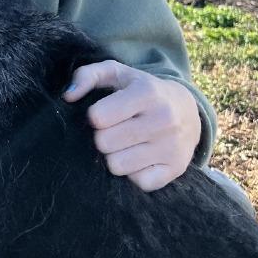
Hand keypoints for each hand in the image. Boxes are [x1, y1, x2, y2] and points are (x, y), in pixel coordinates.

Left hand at [63, 60, 200, 191]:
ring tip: (128, 144)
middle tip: (117, 131)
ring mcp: (172, 146)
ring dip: (116, 157)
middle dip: (104, 138)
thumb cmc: (143, 92)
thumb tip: (68, 95)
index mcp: (147, 92)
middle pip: (104, 143)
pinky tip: (142, 158)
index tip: (105, 114)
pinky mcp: (175, 169)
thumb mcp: (118, 75)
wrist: (189, 112)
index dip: (96, 117)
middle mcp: (164, 119)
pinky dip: (135, 173)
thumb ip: (88, 75)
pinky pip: (137, 182)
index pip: (98, 117)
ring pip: (117, 166)